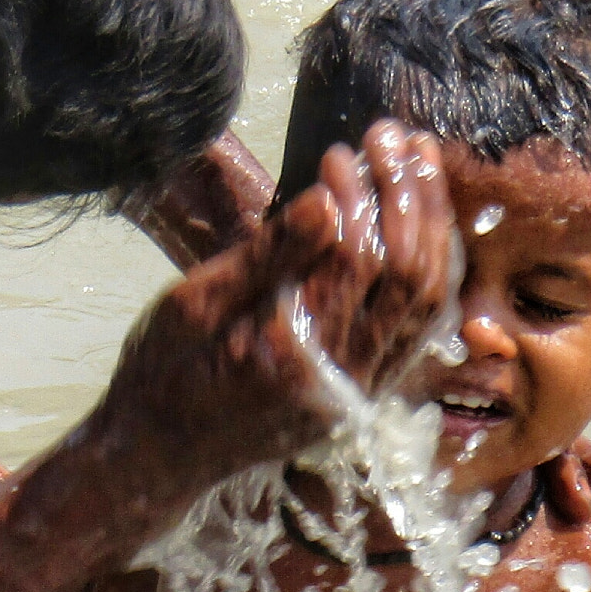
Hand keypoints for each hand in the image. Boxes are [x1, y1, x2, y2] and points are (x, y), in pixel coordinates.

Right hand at [92, 123, 453, 513]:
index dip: (357, 195)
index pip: (352, 260)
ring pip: (426, 300)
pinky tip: (423, 221)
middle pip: (408, 276)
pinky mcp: (366, 392)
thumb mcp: (193, 305)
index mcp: (291, 354)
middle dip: (407, 196)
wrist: (160, 453)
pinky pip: (419, 325)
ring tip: (418, 162)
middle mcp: (340, 381)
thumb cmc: (163, 371)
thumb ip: (264, 257)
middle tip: (393, 138)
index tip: (339, 149)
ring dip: (429, 225)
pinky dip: (430, 267)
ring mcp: (360, 392)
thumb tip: (325, 201)